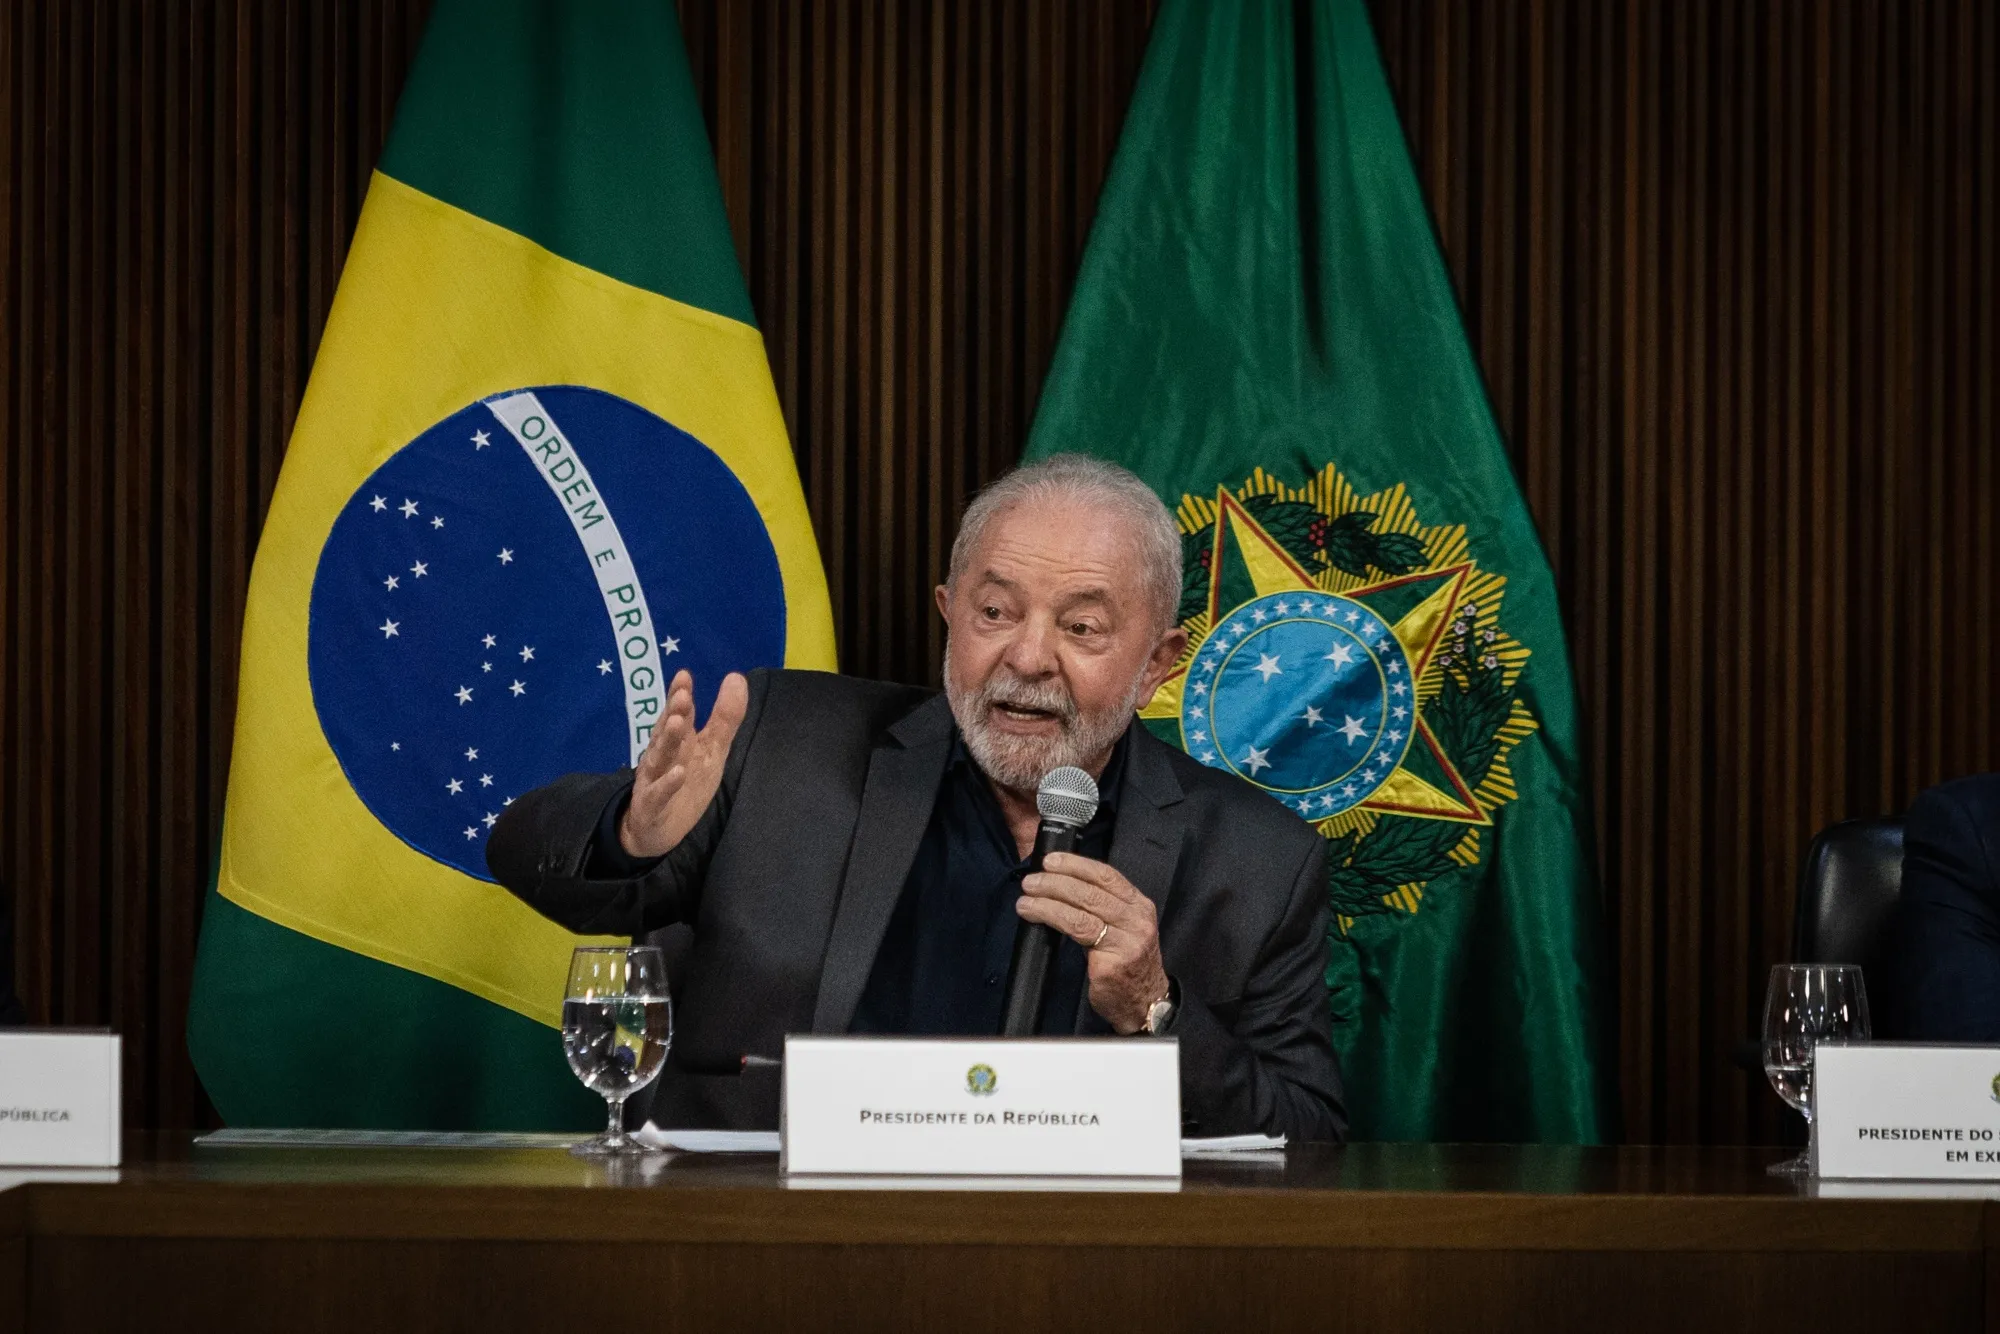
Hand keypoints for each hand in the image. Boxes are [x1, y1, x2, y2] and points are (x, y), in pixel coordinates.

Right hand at [618, 670, 747, 857]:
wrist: (656, 829)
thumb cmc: (685, 781)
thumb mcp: (711, 749)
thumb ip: (724, 717)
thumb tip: (736, 676)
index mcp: (677, 741)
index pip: (677, 714)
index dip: (680, 695)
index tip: (684, 675)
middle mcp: (663, 755)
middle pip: (667, 731)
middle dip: (673, 712)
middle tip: (682, 695)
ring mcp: (654, 779)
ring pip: (659, 757)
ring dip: (666, 740)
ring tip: (675, 722)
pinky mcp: (652, 805)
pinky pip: (659, 793)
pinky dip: (667, 784)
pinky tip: (678, 773)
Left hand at [1017, 852, 1169, 1033]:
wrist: (1144, 1003)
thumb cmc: (1128, 964)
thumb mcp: (1125, 928)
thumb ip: (1102, 907)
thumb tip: (1060, 886)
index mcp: (1139, 906)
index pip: (1107, 875)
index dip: (1076, 864)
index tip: (1052, 860)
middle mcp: (1136, 921)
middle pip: (1091, 892)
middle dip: (1056, 882)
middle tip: (1032, 881)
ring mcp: (1126, 942)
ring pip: (1081, 912)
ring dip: (1048, 902)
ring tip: (1026, 900)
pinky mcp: (1111, 963)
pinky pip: (1078, 934)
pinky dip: (1053, 920)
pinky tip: (1037, 917)